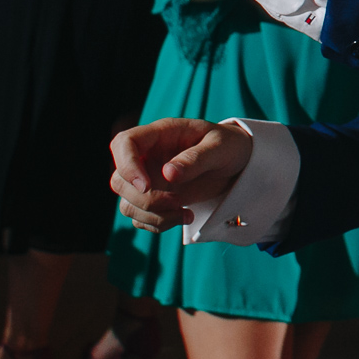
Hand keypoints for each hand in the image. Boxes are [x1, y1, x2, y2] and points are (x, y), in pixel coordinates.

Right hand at [109, 117, 254, 233]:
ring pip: (127, 203)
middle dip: (144, 199)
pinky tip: (185, 216)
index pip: (124, 143)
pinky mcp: (156, 198)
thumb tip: (168, 174)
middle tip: (177, 202)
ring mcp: (149, 179)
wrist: (239, 162)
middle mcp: (148, 157)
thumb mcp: (220, 147)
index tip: (147, 186)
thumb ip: (196, 158)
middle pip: (120, 180)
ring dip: (152, 216)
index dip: (127, 165)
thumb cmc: (229, 146)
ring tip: (186, 214)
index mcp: (160, 134)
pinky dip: (158, 224)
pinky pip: (141, 217)